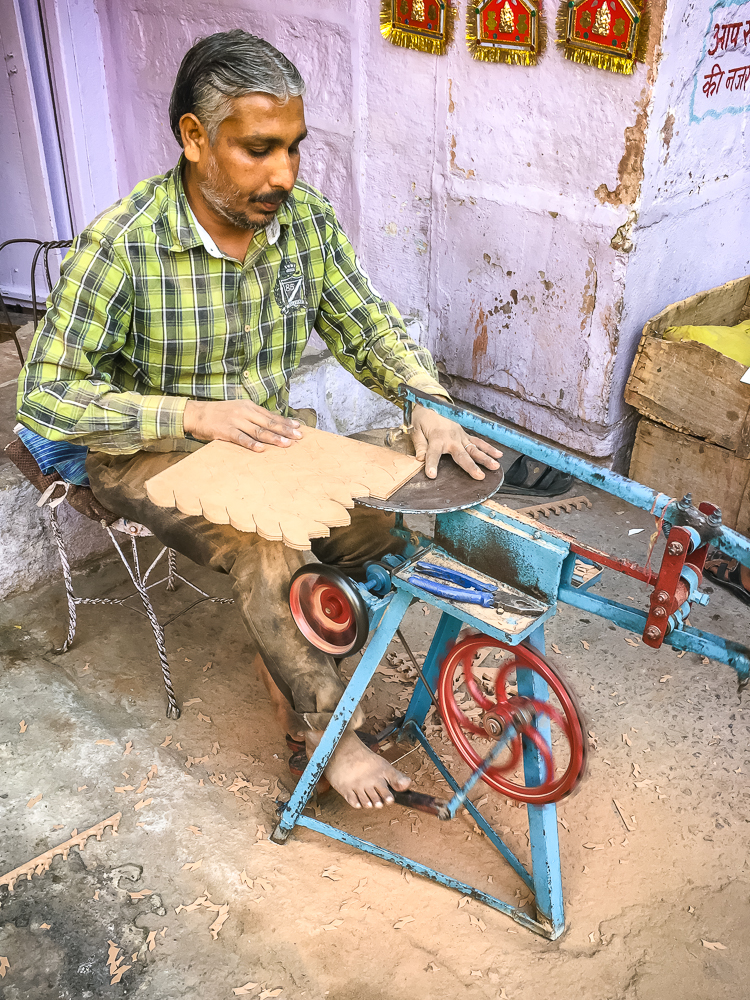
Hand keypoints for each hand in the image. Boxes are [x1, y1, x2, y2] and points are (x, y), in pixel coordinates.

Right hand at [183, 399, 302, 451]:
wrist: (197, 413)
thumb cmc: (219, 414)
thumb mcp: (238, 410)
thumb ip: (253, 416)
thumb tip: (271, 425)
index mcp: (249, 407)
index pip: (271, 416)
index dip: (286, 422)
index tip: (298, 428)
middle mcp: (244, 412)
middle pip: (268, 423)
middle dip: (285, 430)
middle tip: (298, 437)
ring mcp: (235, 421)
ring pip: (258, 431)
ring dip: (273, 438)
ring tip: (286, 444)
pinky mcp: (225, 431)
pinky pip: (241, 438)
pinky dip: (251, 444)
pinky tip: (261, 449)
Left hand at [410, 405, 501, 479]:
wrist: (431, 402)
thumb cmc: (422, 418)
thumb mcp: (415, 430)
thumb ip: (419, 445)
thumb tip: (420, 459)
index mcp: (436, 438)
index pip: (433, 454)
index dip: (432, 464)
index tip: (432, 475)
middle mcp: (451, 438)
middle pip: (461, 454)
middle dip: (471, 466)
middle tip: (479, 476)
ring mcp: (460, 436)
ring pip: (474, 449)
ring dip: (485, 458)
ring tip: (495, 466)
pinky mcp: (465, 435)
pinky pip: (478, 442)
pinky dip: (488, 448)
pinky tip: (498, 454)